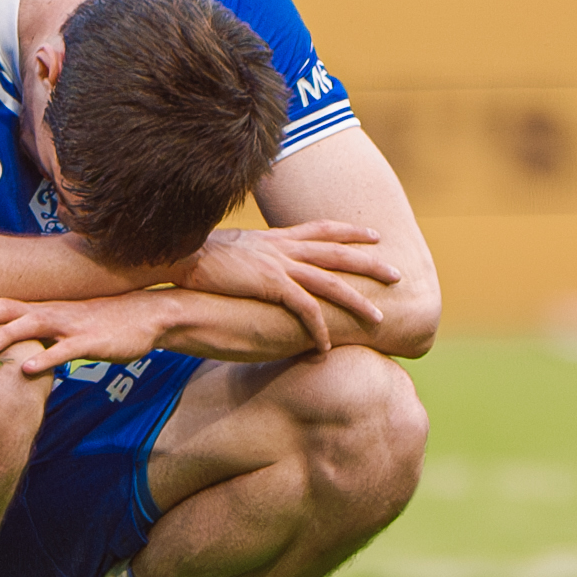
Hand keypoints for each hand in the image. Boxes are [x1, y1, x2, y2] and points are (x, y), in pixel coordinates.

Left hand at [0, 291, 168, 376]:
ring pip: (31, 326)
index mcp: (39, 308)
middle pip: (4, 310)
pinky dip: (47, 358)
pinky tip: (28, 370)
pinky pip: (66, 350)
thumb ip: (34, 335)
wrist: (146, 315)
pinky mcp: (90, 340)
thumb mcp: (61, 327)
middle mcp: (49, 311)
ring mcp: (69, 324)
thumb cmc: (100, 324)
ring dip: (5, 337)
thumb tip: (7, 349)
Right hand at [174, 222, 399, 347]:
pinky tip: (327, 347)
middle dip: (371, 262)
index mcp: (277, 237)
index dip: (350, 232)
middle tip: (397, 274)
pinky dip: (319, 329)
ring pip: (331, 282)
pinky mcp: (270, 285)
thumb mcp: (233, 249)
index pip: (322, 229)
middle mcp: (283, 248)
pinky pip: (304, 310)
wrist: (179, 256)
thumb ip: (253, 255)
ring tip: (380, 319)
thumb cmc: (197, 256)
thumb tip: (255, 263)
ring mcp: (279, 265)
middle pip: (338, 252)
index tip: (373, 235)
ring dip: (357, 301)